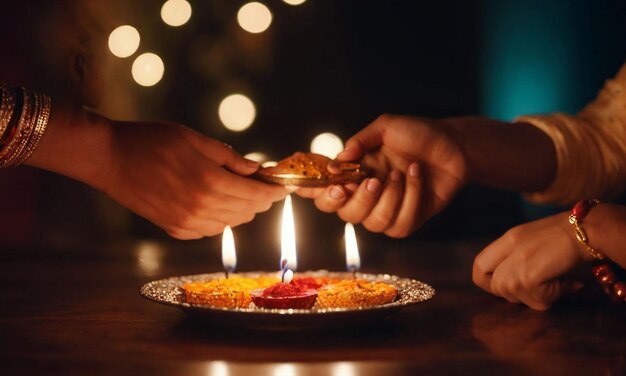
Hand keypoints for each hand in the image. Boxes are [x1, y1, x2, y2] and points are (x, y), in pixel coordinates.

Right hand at [104, 120, 286, 238]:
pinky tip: (217, 203)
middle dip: (259, 199)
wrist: (109, 159)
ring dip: (241, 209)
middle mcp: (201, 208)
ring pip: (230, 223)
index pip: (255, 195)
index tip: (282, 187)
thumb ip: (229, 157)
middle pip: (246, 211)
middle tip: (262, 185)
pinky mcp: (174, 229)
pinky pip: (210, 230)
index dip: (273, 192)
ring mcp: (187, 223)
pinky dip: (221, 219)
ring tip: (240, 191)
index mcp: (209, 182)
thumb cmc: (151, 141)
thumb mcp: (194, 140)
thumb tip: (256, 169)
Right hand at [298, 114, 467, 236]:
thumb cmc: (418, 134)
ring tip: (401, 173)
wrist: (455, 146)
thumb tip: (339, 159)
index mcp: (352, 172)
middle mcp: (364, 194)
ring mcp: (385, 210)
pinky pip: (398, 224)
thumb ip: (360, 141)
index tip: (315, 182)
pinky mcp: (406, 221)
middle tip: (370, 181)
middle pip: (343, 212)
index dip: (310, 189)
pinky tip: (416, 176)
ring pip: (371, 223)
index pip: (320, 188)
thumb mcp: (387, 127)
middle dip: (355, 199)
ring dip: (388, 198)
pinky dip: (409, 198)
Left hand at [472, 212, 587, 309]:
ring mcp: (519, 259)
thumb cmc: (571, 237)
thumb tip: (517, 290)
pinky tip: (566, 284)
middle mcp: (510, 247)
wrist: (592, 228)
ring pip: (511, 294)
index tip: (510, 287)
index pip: (479, 266)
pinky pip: (534, 299)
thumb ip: (521, 260)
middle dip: (516, 295)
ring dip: (537, 297)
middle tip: (541, 288)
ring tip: (558, 283)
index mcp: (509, 238)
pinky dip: (552, 297)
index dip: (489, 283)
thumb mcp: (536, 242)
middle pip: (494, 286)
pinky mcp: (531, 273)